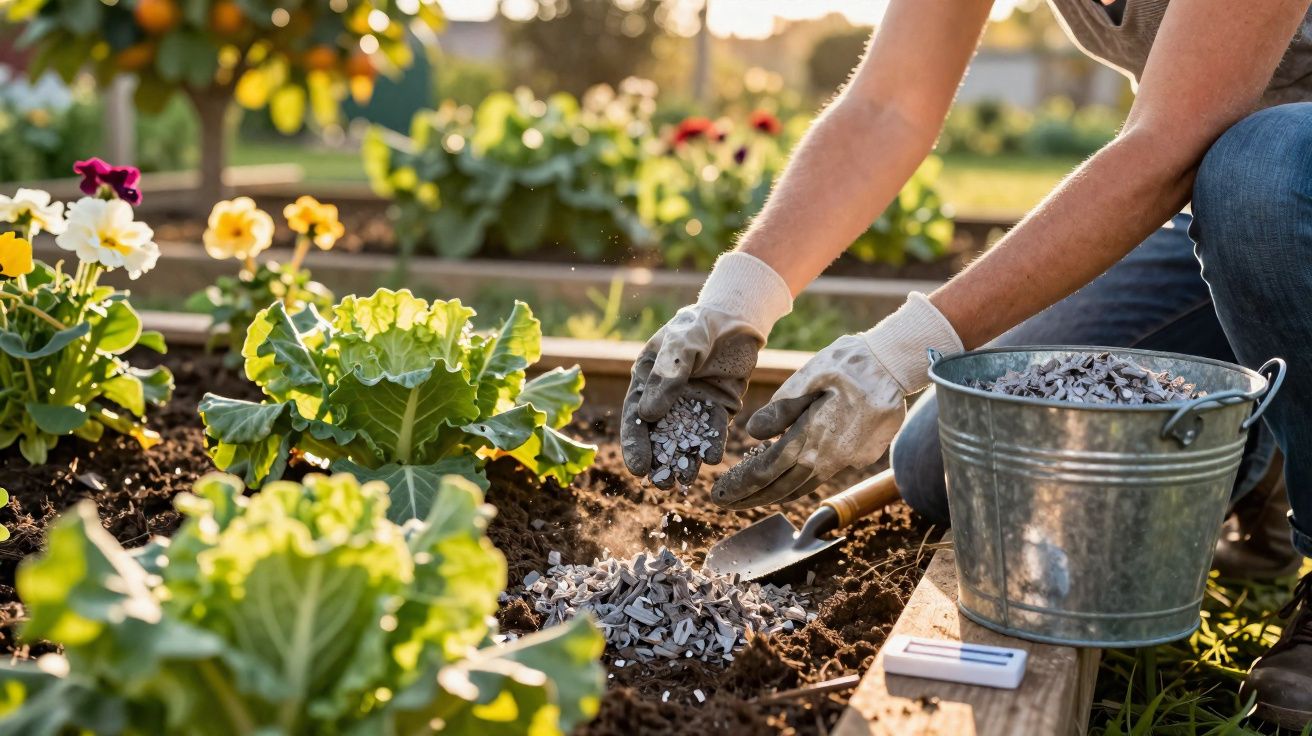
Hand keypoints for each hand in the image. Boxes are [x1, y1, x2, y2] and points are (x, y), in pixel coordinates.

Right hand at [622, 253, 791, 488]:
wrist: (737, 318)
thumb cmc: (700, 325)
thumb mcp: (682, 344)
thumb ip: (667, 375)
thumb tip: (649, 414)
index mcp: (646, 382)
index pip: (636, 418)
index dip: (635, 444)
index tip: (639, 468)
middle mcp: (666, 398)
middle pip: (659, 435)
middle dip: (659, 461)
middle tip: (662, 484)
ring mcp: (692, 405)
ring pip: (685, 438)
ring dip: (684, 460)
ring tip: (685, 479)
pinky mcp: (718, 408)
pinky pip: (713, 432)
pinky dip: (711, 445)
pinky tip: (711, 458)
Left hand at [712, 293, 961, 507]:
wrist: (897, 366)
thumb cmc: (850, 363)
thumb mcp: (809, 375)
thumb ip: (781, 407)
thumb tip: (753, 433)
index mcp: (810, 437)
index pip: (765, 472)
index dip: (739, 486)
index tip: (718, 496)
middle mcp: (828, 458)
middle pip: (781, 488)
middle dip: (751, 498)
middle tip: (726, 504)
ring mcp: (847, 461)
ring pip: (804, 486)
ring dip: (775, 494)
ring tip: (752, 496)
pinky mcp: (861, 457)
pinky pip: (823, 475)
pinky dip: (800, 481)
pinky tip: (789, 476)